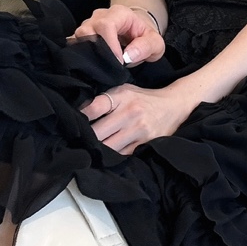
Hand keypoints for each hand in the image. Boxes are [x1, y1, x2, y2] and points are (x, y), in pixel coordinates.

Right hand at [67, 4, 165, 66]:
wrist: (136, 34)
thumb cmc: (145, 37)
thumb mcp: (155, 43)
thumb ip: (145, 47)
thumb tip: (128, 56)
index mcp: (119, 13)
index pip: (106, 25)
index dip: (109, 45)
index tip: (118, 63)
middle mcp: (100, 16)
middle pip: (87, 30)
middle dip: (96, 51)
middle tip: (108, 68)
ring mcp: (88, 24)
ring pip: (79, 37)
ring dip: (87, 54)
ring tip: (100, 67)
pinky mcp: (82, 35)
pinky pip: (75, 44)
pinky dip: (80, 55)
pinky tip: (90, 66)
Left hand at [80, 82, 194, 154]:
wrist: (174, 105)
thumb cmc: (144, 98)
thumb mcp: (124, 90)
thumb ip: (104, 99)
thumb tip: (79, 110)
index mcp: (121, 96)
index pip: (94, 107)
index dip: (79, 117)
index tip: (72, 123)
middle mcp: (129, 112)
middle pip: (98, 132)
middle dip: (86, 138)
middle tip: (77, 141)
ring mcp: (138, 129)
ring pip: (108, 147)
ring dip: (97, 149)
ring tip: (89, 149)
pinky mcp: (145, 143)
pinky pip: (122, 154)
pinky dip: (112, 155)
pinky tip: (105, 154)